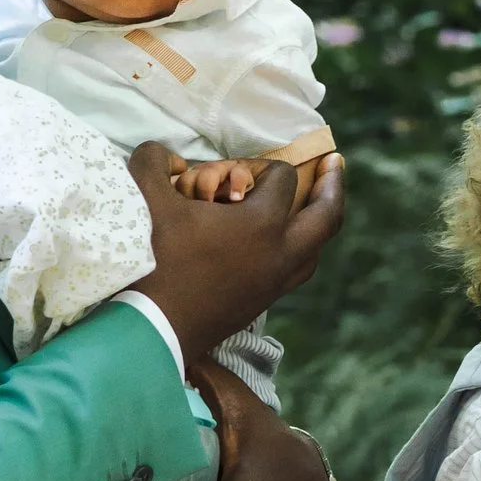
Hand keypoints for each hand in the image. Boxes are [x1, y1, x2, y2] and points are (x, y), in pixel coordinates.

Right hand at [128, 142, 343, 362]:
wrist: (148, 327)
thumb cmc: (152, 258)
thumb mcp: (146, 198)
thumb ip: (154, 161)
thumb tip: (165, 153)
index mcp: (262, 224)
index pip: (283, 179)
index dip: (262, 165)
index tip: (238, 170)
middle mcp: (280, 254)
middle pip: (325, 217)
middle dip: (332, 187)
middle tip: (334, 164)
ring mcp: (273, 284)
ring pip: (314, 252)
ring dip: (318, 226)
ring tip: (314, 209)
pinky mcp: (259, 305)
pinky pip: (295, 274)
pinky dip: (299, 253)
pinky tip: (280, 247)